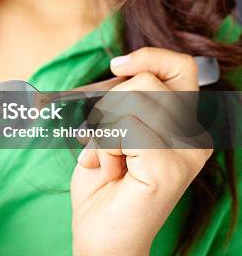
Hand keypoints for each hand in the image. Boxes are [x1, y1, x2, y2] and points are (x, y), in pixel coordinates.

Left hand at [70, 47, 212, 255]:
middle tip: (107, 140)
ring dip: (104, 129)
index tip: (118, 66)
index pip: (181, 69)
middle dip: (111, 104)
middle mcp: (193, 138)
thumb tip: (125, 68)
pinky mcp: (168, 167)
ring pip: (132, 102)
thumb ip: (127, 101)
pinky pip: (124, 129)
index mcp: (184, 126)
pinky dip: (105, 146)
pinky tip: (112, 170)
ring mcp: (184, 153)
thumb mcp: (113, 131)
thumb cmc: (103, 186)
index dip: (149, 58)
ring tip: (110, 160)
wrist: (102, 237)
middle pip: (148, 81)